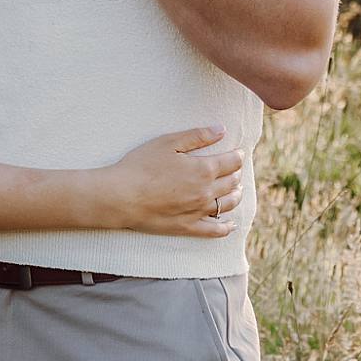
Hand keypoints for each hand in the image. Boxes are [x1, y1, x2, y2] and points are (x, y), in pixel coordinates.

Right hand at [89, 126, 244, 236]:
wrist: (121, 196)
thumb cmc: (141, 165)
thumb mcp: (168, 143)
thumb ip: (198, 136)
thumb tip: (222, 130)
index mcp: (204, 169)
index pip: (232, 162)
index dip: (238, 156)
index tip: (238, 153)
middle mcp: (206, 192)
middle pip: (232, 183)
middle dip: (236, 174)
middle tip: (234, 170)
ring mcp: (198, 211)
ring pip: (227, 205)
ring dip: (236, 196)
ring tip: (236, 191)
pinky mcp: (188, 227)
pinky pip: (214, 230)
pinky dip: (226, 228)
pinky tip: (231, 225)